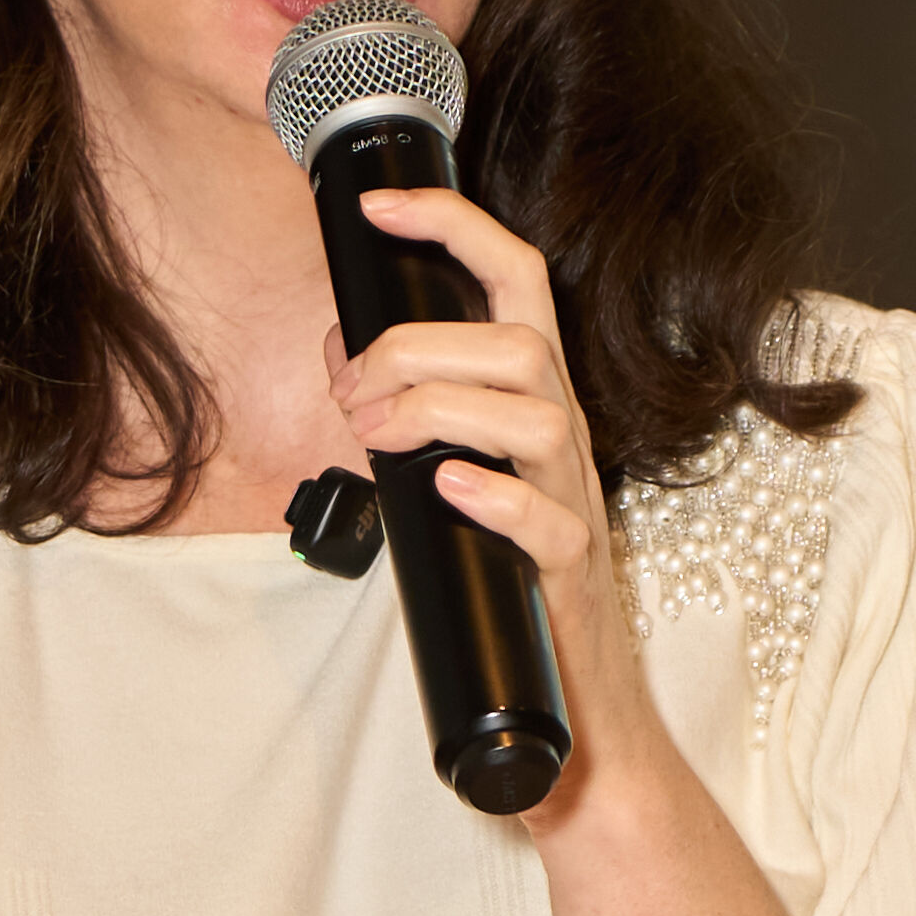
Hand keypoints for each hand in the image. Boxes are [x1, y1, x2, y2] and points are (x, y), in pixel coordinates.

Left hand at [336, 184, 669, 784]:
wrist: (568, 709)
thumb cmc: (501, 581)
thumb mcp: (447, 475)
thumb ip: (404, 414)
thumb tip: (342, 357)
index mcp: (532, 398)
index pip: (513, 278)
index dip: (452, 226)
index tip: (378, 206)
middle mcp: (563, 436)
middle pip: (520, 341)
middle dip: (419, 346)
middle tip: (350, 392)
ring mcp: (574, 500)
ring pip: (536, 412)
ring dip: (442, 408)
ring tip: (376, 438)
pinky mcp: (571, 574)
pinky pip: (547, 520)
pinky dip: (493, 496)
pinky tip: (445, 490)